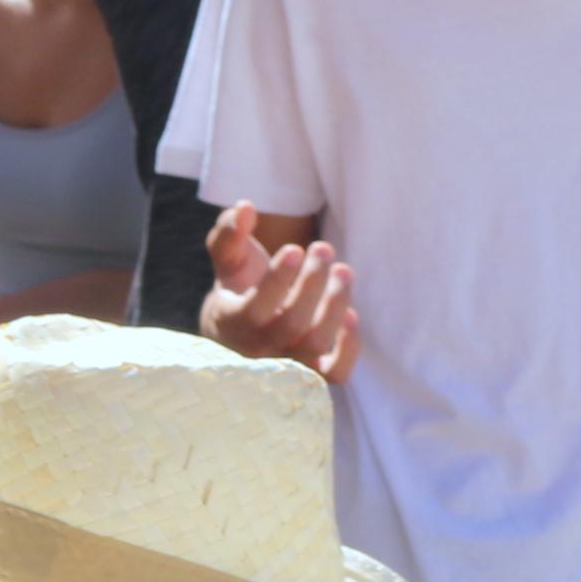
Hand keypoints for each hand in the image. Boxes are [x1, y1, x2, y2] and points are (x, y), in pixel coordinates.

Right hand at [196, 201, 357, 380]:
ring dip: (335, 306)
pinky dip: (349, 346)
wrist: (244, 332)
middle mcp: (260, 350)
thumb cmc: (237, 287)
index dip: (277, 280)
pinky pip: (336, 373)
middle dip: (312, 283)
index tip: (294, 248)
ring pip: (315, 347)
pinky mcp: (314, 373)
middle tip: (323, 248)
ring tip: (343, 271)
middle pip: (291, 325)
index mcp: (233, 323)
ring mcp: (288, 364)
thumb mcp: (228, 260)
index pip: (256, 309)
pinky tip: (352, 314)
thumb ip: (229, 233)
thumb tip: (244, 208)